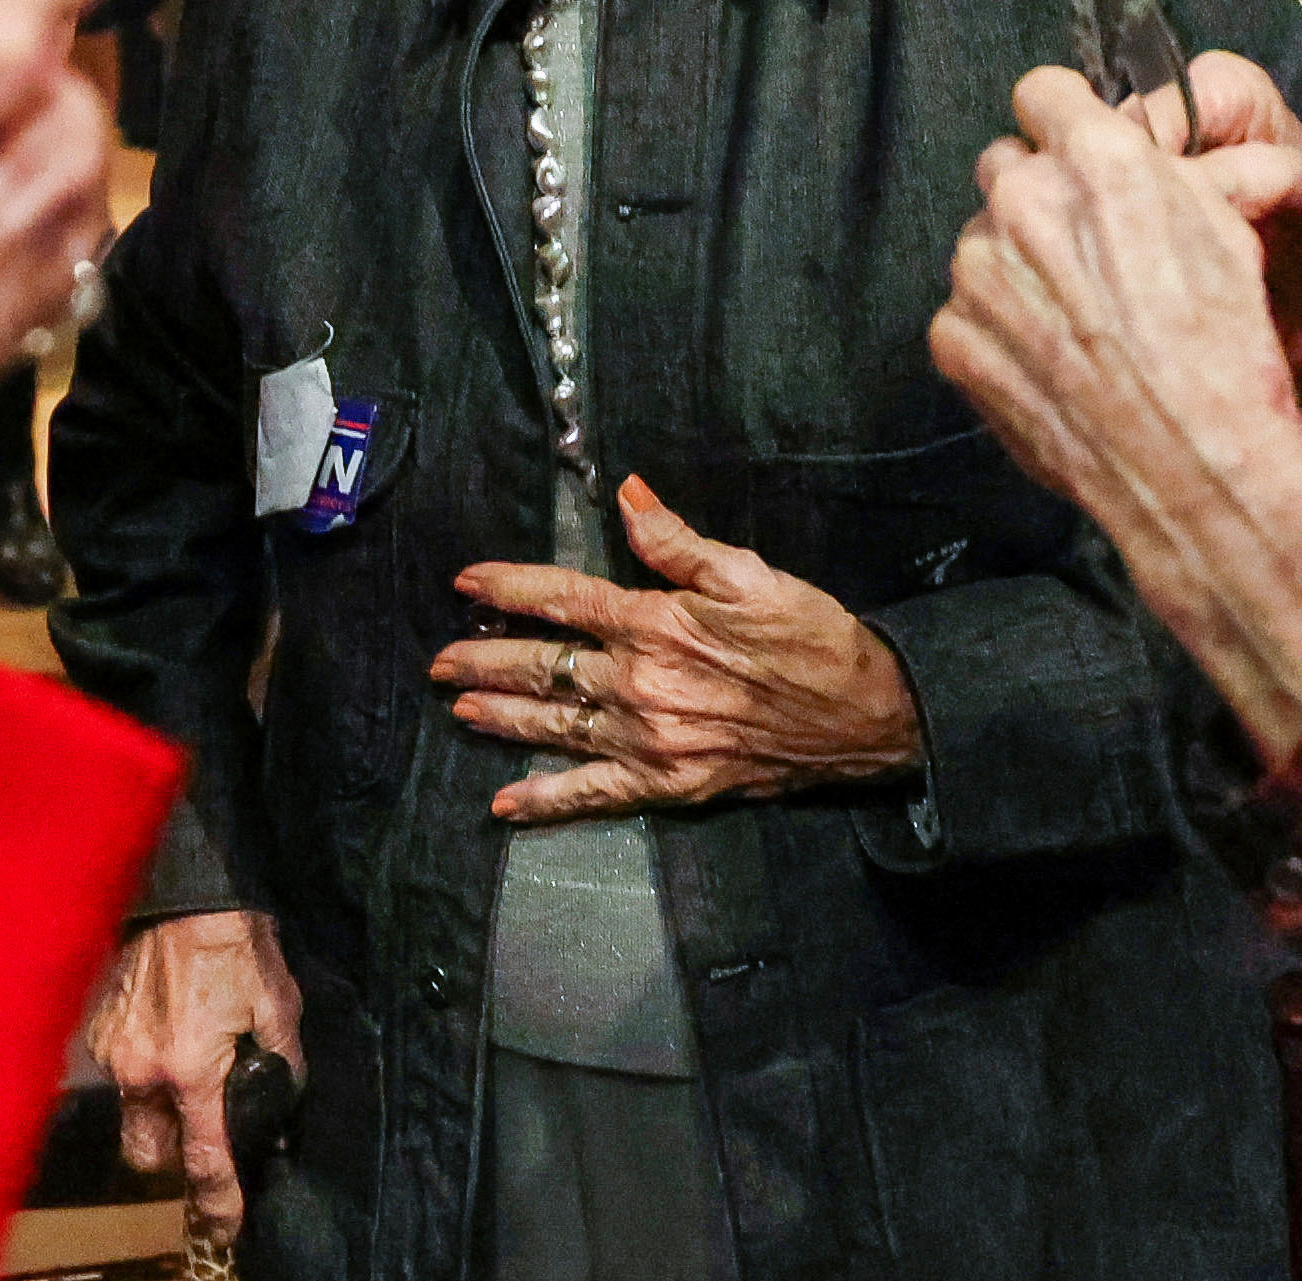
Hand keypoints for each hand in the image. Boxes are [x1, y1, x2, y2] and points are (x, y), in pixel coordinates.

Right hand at [97, 910, 301, 1241]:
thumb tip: (281, 1106)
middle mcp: (143, 1073)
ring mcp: (115, 1053)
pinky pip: (120, 1079)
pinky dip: (142, 1079)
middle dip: (176, 1160)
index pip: (203, 1160)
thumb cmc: (237, 947)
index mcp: (191, 1071)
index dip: (217, 1202)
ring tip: (188, 1085)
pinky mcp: (101, 1032)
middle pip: (150, 1157)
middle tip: (205, 1136)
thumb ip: (283, 1065)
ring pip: (130, 1122)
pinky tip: (168, 1045)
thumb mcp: (278, 1007)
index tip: (225, 1227)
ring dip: (158, 1120)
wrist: (186, 893)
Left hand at [440, 478, 922, 822]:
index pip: (562, 599)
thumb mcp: (748, 572)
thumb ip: (678, 541)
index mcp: (656, 624)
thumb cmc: (809, 635)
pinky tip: (504, 805)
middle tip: (437, 661)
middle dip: (483, 660)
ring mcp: (648, 741)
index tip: (464, 583)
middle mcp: (640, 684)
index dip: (507, 589)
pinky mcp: (667, 784)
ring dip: (500, 719)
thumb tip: (626, 496)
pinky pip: (593, 796)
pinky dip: (546, 802)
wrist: (864, 715)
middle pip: (543, 668)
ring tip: (458, 709)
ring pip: (554, 728)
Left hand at [937, 70, 1301, 760]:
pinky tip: (1054, 360)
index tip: (1073, 145)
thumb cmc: (1222, 346)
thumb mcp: (1221, 224)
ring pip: (985, 241)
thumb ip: (1149, 169)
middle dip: (1039, 193)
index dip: (1062, 119)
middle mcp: (1025, 202)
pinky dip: (1001, 328)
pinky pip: (968, 311)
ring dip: (1019, 265)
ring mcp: (980, 271)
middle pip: (1007, 164)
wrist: (1191, 457)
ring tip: (1080, 319)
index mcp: (1096, 159)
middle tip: (1085, 247)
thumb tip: (1116, 147)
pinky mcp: (955, 335)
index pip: (1043, 91)